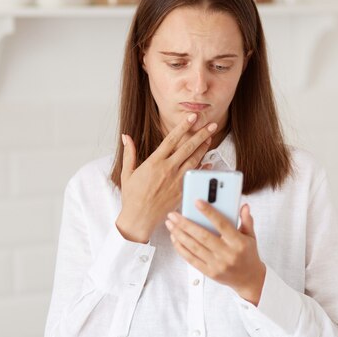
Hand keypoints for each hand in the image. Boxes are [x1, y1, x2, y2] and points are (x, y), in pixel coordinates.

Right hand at [116, 113, 217, 242]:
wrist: (139, 218)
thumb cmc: (132, 196)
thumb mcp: (128, 173)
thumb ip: (130, 153)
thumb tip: (126, 137)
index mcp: (154, 162)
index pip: (172, 139)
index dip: (184, 127)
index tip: (192, 118)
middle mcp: (168, 169)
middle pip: (188, 147)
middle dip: (201, 134)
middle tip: (211, 125)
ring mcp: (176, 180)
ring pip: (194, 160)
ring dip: (204, 148)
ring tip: (210, 138)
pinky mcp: (181, 191)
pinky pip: (195, 176)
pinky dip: (203, 168)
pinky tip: (209, 162)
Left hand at [165, 201, 265, 305]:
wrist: (249, 279)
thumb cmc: (248, 254)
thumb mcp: (251, 236)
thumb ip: (246, 220)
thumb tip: (244, 206)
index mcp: (238, 242)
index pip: (221, 224)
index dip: (208, 212)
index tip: (196, 202)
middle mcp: (227, 254)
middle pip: (202, 236)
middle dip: (185, 224)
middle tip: (173, 214)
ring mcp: (217, 264)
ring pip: (194, 247)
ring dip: (179, 235)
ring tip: (170, 224)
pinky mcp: (209, 272)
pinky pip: (191, 259)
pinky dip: (181, 248)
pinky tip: (174, 238)